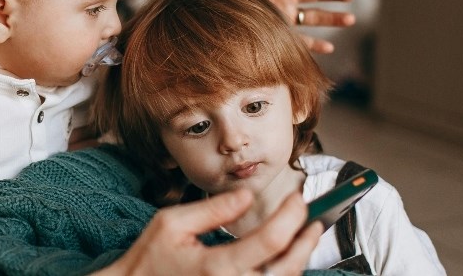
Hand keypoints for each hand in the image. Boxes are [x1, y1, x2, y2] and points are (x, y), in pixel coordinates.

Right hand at [101, 190, 322, 275]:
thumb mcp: (172, 224)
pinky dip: (281, 275)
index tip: (298, 198)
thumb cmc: (149, 260)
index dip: (291, 215)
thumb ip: (213, 209)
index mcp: (218, 267)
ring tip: (304, 237)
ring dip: (298, 260)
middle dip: (306, 241)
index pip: (271, 239)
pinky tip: (283, 260)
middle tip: (314, 219)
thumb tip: (247, 195)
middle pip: (288, 268)